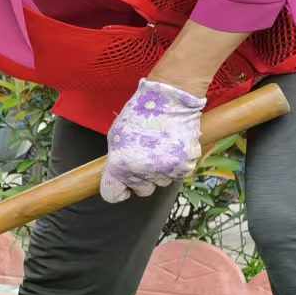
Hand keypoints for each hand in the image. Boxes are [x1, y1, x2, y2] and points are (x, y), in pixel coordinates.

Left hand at [100, 79, 205, 203]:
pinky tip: (173, 147)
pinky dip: (176, 165)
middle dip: (141, 179)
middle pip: (141, 190)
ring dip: (160, 171)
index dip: (117, 190)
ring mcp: (164, 171)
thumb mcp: (115, 137)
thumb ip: (116, 160)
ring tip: (160, 148)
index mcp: (119, 165)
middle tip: (145, 158)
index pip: (112, 194)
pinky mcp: (183, 167)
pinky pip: (177, 175)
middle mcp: (141, 171)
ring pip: (160, 183)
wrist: (170, 100)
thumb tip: (118, 176)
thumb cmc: (140, 113)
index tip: (122, 186)